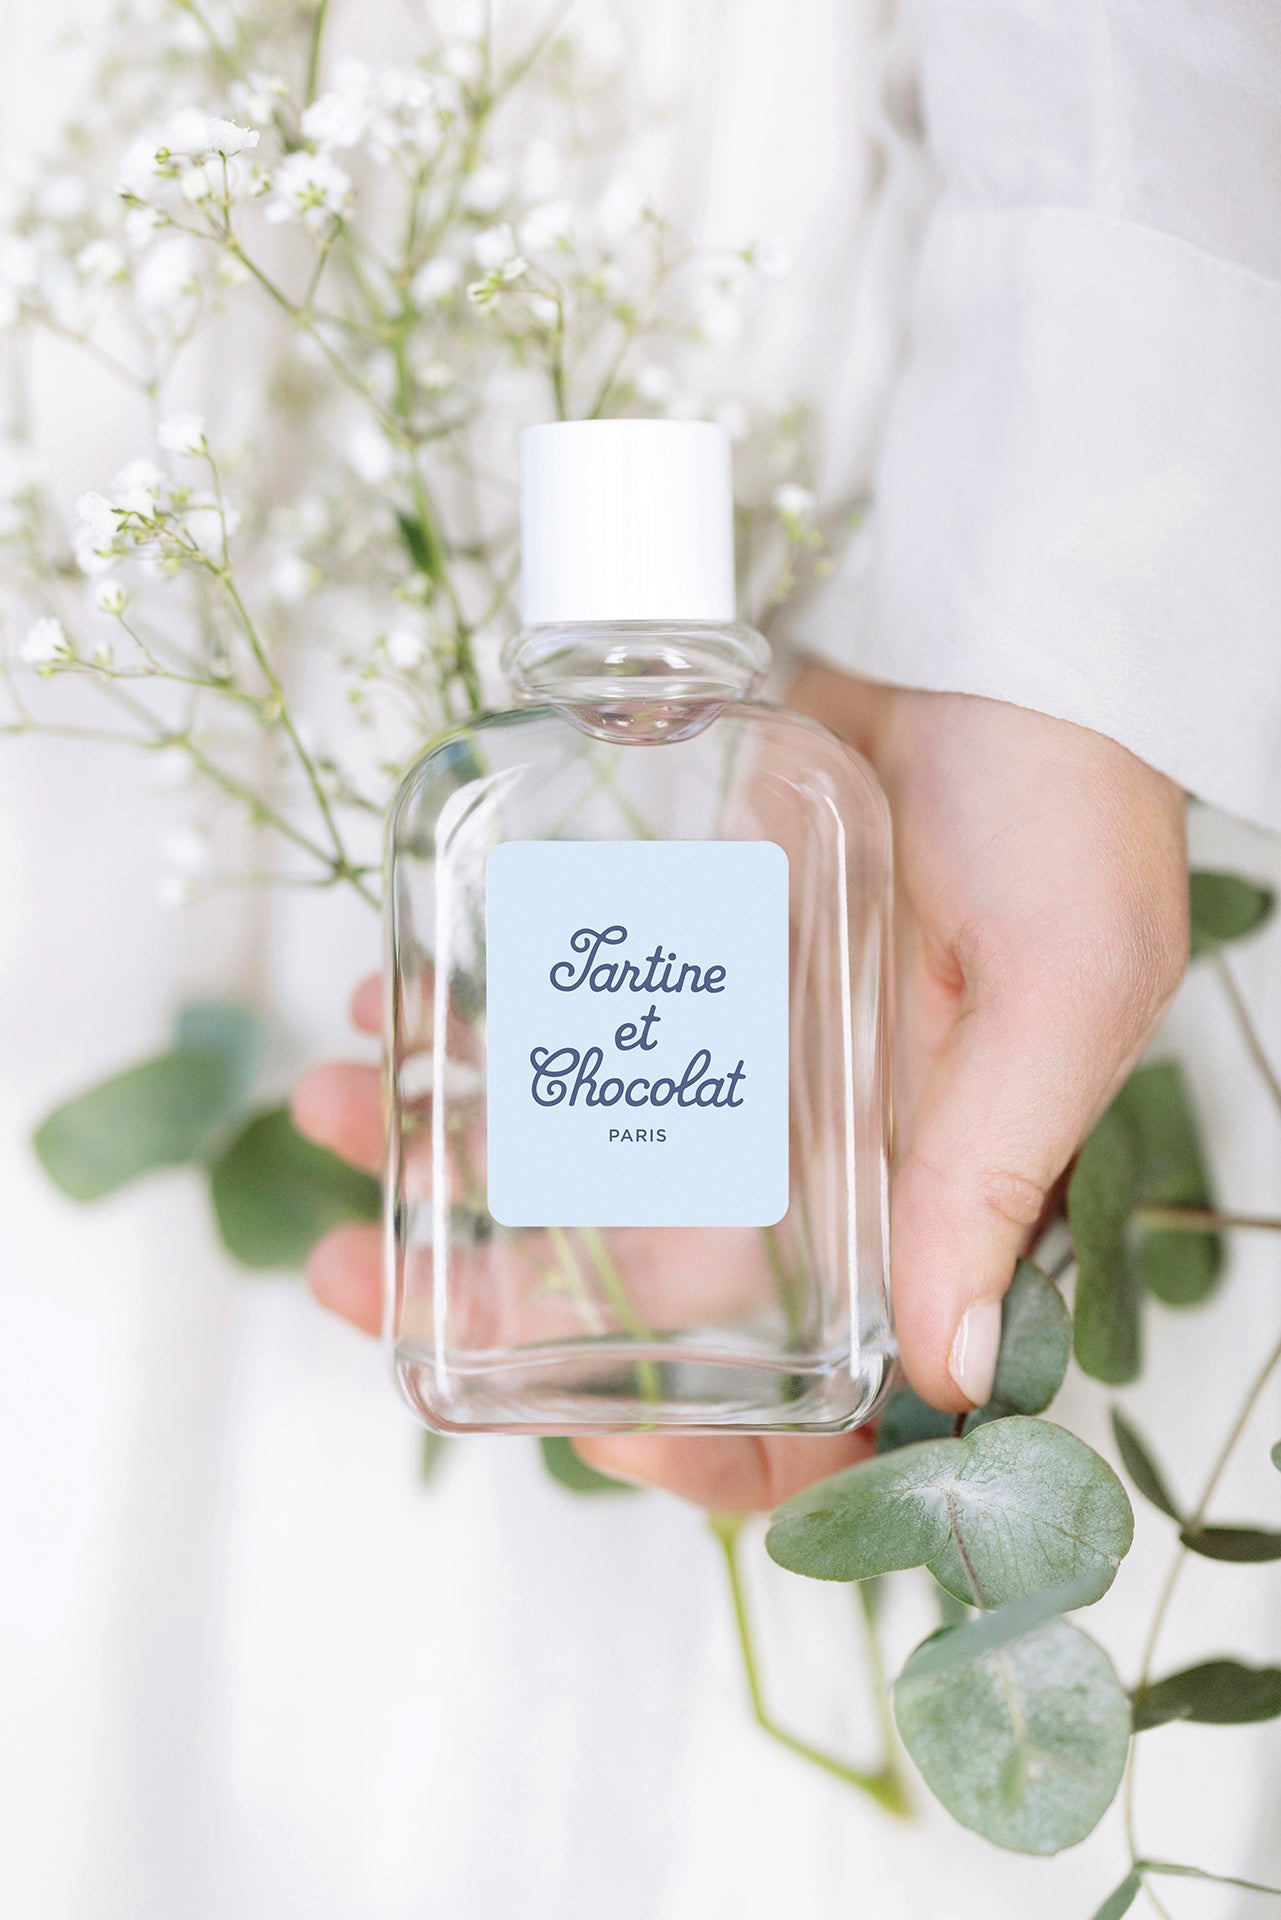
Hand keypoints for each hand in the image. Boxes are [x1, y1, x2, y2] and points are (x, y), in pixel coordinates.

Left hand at [293, 670, 1187, 1509]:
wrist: (1009, 638)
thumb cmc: (1072, 807)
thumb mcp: (1062, 991)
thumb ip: (994, 1172)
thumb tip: (946, 1377)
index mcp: (912, 1197)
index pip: (815, 1389)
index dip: (705, 1447)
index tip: (586, 1429)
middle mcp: (811, 1149)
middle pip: (639, 1287)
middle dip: (489, 1295)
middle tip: (354, 1270)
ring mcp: (731, 1053)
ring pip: (566, 1152)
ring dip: (435, 1147)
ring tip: (330, 1102)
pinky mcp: (675, 955)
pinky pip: (553, 1019)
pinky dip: (464, 1025)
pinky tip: (395, 1003)